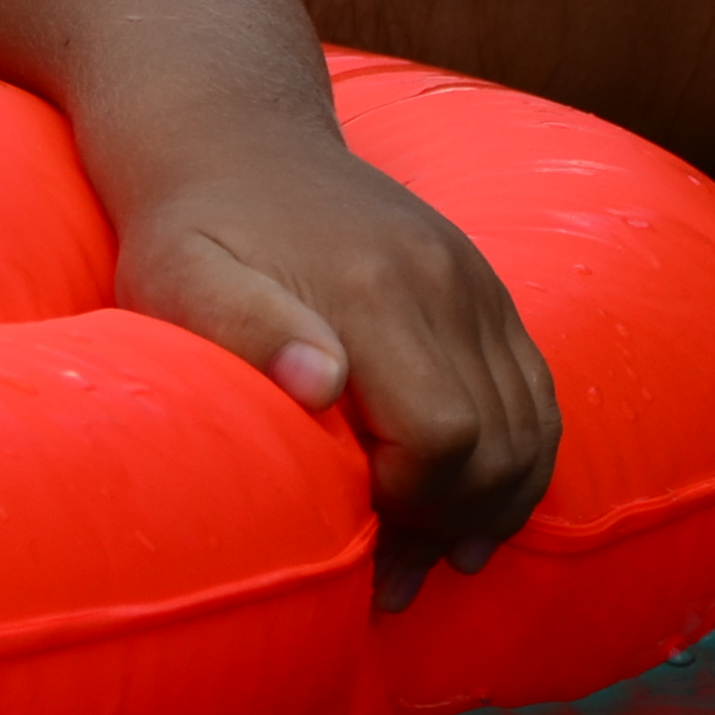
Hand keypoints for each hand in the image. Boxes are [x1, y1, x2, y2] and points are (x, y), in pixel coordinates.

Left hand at [116, 147, 560, 609]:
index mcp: (370, 289)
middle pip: (496, 441)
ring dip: (496, 503)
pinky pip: (535, 388)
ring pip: (531, 423)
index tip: (357, 533)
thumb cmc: (190, 230)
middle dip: (451, 522)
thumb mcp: (179, 276)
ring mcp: (471, 278)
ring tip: (437, 557)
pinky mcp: (482, 282)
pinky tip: (478, 507)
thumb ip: (247, 326)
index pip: (440, 435)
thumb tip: (323, 381)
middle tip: (392, 577)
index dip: (409, 504)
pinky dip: (522, 457)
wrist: (234, 137)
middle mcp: (440, 280)